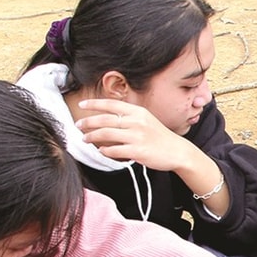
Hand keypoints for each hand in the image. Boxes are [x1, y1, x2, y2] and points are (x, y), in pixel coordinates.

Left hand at [73, 99, 198, 174]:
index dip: (94, 104)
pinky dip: (104, 150)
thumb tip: (107, 117)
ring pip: (106, 135)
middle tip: (78, 126)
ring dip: (92, 137)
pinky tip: (101, 150)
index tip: (81, 105)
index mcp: (138, 112)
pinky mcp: (138, 152)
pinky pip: (114, 150)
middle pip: (105, 120)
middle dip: (87, 122)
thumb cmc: (160, 137)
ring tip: (85, 139)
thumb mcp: (146, 119)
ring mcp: (137, 137)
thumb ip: (129, 116)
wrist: (178, 151)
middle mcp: (137, 122)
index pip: (111, 104)